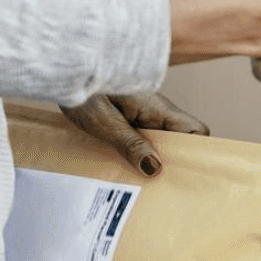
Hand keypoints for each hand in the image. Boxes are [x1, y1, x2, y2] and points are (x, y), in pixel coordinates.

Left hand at [61, 90, 208, 177]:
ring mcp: (142, 114)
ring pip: (159, 142)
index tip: (181, 176)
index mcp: (157, 107)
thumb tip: (155, 169)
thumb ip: (130, 144)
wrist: (65, 72)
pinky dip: (136, 155)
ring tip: (136, 184)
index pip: (196, 130)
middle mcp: (155, 111)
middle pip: (178, 141)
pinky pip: (142, 139)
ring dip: (150, 161)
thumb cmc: (82, 90)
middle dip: (169, 164)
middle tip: (154, 188)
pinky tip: (120, 168)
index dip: (195, 152)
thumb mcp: (104, 121)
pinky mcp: (128, 118)